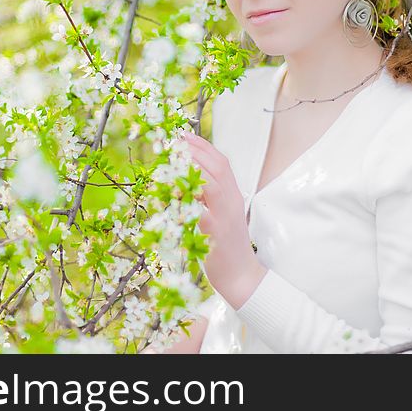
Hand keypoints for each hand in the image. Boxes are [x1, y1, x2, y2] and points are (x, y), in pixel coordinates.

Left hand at [182, 131, 266, 308]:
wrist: (241, 276)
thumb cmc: (226, 245)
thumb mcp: (221, 215)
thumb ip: (209, 197)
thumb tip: (186, 179)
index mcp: (234, 195)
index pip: (221, 162)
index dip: (203, 146)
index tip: (184, 134)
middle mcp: (232, 200)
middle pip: (217, 166)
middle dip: (194, 150)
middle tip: (173, 141)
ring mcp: (224, 216)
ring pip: (209, 184)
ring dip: (190, 169)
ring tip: (171, 160)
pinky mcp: (214, 233)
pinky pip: (198, 211)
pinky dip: (184, 200)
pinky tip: (170, 193)